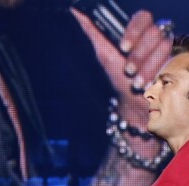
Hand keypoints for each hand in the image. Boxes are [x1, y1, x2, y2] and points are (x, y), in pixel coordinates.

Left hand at [72, 9, 172, 126]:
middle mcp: (157, 37)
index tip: (123, 48)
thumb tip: (77, 12)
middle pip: (154, 31)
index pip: (143, 17)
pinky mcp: (180, 59)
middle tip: (129, 70)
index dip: (134, 31)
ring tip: (137, 82)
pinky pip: (175, 57)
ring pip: (165, 45)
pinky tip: (150, 84)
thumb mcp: (105, 55)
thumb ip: (94, 32)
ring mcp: (170, 48)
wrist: (133, 104)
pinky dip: (159, 73)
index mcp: (140, 32)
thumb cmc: (120, 79)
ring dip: (147, 67)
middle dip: (139, 54)